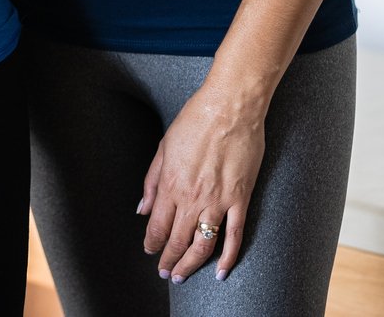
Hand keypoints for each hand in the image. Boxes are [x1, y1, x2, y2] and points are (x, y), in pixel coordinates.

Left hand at [139, 83, 265, 283]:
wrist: (229, 108)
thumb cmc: (195, 121)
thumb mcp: (163, 147)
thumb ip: (152, 181)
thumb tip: (143, 208)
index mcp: (171, 184)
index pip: (158, 226)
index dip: (152, 243)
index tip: (150, 251)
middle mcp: (192, 198)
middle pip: (178, 240)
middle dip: (169, 260)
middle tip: (165, 272)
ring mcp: (218, 201)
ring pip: (203, 244)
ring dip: (191, 265)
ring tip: (183, 276)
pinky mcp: (241, 199)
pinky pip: (234, 235)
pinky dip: (228, 257)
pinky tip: (221, 271)